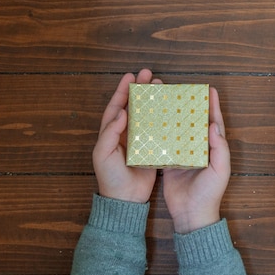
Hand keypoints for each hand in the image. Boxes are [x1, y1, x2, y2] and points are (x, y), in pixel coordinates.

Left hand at [92, 69, 160, 202]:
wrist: (125, 199)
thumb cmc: (110, 177)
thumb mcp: (104, 154)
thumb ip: (110, 133)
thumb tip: (121, 112)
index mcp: (111, 133)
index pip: (116, 106)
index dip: (122, 91)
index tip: (131, 76)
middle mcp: (125, 134)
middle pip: (133, 106)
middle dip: (140, 90)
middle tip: (150, 75)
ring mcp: (139, 141)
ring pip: (146, 115)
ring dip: (153, 101)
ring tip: (162, 87)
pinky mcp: (151, 149)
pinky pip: (157, 130)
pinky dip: (163, 119)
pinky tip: (170, 111)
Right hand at [163, 87, 230, 233]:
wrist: (191, 216)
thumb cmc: (210, 194)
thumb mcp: (220, 171)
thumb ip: (219, 149)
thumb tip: (213, 125)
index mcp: (213, 149)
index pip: (214, 123)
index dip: (213, 106)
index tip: (210, 90)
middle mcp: (199, 149)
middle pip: (195, 123)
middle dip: (191, 106)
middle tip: (183, 89)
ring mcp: (183, 155)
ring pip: (179, 130)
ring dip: (174, 116)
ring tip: (168, 99)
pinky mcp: (170, 162)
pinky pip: (165, 144)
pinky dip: (161, 132)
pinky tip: (154, 120)